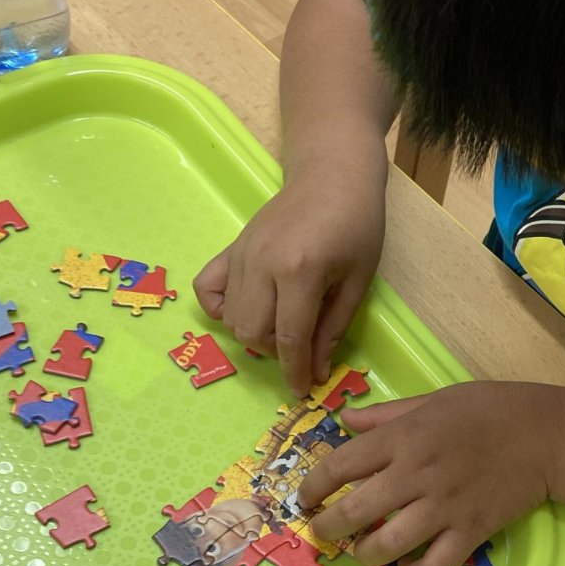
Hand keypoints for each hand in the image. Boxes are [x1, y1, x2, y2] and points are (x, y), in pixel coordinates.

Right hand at [193, 165, 385, 394]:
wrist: (333, 176)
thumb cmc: (357, 225)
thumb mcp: (357, 281)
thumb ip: (332, 328)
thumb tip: (314, 371)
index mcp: (299, 272)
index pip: (289, 338)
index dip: (294, 371)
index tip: (301, 389)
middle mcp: (262, 264)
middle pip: (251, 332)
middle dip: (275, 351)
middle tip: (300, 343)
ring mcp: (241, 254)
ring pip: (230, 317)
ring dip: (254, 332)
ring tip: (282, 321)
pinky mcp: (231, 247)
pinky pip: (207, 289)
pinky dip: (220, 307)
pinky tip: (248, 306)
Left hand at [297, 382, 556, 565]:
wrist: (545, 434)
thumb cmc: (488, 409)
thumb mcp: (433, 398)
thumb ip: (386, 415)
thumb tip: (345, 420)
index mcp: (404, 437)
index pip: (340, 465)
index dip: (312, 486)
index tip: (305, 498)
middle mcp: (417, 474)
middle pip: (354, 512)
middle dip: (327, 529)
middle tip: (323, 533)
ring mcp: (444, 506)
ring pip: (388, 545)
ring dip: (365, 555)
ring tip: (362, 552)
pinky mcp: (471, 531)